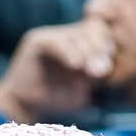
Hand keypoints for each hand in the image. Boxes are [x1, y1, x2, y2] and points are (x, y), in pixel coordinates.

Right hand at [0, 20, 115, 123]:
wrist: (25, 107)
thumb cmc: (57, 100)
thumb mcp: (83, 90)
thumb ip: (96, 78)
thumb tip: (107, 66)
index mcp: (84, 44)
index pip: (104, 34)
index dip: (109, 48)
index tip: (110, 69)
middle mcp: (69, 35)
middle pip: (94, 28)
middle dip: (101, 48)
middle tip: (103, 70)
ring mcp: (52, 35)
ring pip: (77, 33)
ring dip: (88, 52)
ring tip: (92, 72)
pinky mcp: (37, 40)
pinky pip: (57, 41)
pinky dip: (69, 52)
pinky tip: (76, 65)